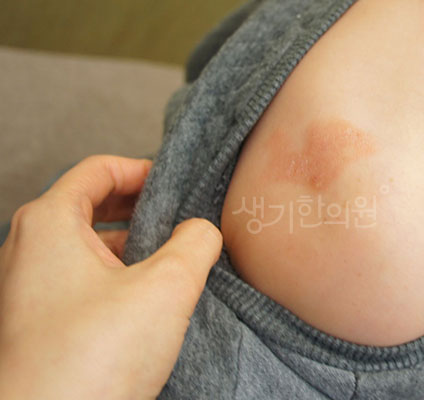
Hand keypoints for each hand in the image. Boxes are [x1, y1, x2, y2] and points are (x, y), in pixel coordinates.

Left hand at [0, 155, 221, 398]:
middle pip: (92, 204)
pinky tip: (147, 300)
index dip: (143, 171)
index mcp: (50, 223)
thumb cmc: (89, 361)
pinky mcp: (39, 321)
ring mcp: (30, 287)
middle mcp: (30, 249)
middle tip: (180, 222)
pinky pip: (82, 279)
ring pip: (88, 245)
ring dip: (132, 246)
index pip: (98, 169)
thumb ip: (196, 244)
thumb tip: (204, 230)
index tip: (176, 187)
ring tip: (171, 262)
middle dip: (141, 209)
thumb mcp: (166, 288)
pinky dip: (116, 276)